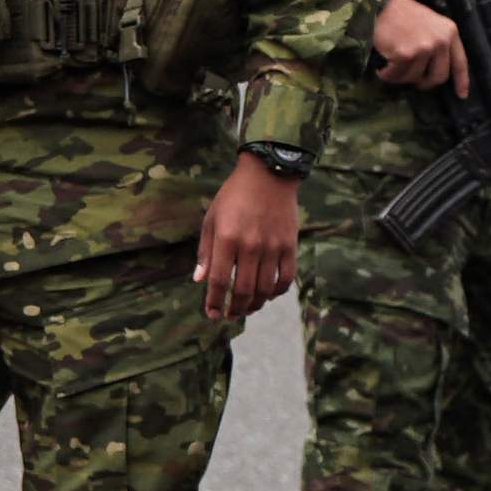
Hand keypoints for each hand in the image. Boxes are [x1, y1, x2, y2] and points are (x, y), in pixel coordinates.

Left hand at [197, 154, 300, 324]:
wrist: (268, 174)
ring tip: (247, 309)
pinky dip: (277, 292)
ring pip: (265, 289)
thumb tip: (199, 279)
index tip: (212, 314)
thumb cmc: (234, 196)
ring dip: (255, 305)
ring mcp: (273, 247)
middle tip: (229, 316)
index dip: (214, 302)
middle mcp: (250, 246)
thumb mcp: (211, 219)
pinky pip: (286, 278)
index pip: (220, 281)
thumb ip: (206, 251)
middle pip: (244, 291)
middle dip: (235, 309)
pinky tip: (269, 294)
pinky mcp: (290, 246)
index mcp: (227, 239)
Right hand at [369, 0, 470, 95]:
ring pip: (414, 77)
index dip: (461, 81)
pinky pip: (397, 75)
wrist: (381, 3)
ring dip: (401, 77)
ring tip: (392, 68)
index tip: (461, 95)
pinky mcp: (405, 54)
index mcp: (450, 32)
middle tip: (415, 82)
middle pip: (438, 76)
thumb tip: (436, 71)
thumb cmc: (404, 13)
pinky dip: (387, 75)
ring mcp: (423, 48)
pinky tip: (382, 69)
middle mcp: (440, 41)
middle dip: (425, 83)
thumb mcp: (431, 24)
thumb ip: (439, 43)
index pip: (460, 62)